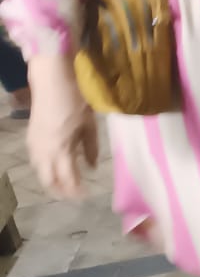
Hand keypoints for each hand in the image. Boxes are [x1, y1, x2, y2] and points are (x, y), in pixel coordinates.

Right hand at [26, 54, 97, 198]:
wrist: (52, 80)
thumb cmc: (76, 99)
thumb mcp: (89, 125)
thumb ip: (91, 148)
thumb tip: (91, 167)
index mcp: (61, 148)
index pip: (67, 177)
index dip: (75, 190)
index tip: (85, 196)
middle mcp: (44, 150)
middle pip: (49, 179)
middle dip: (60, 190)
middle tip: (74, 195)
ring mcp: (34, 143)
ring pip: (39, 170)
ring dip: (51, 180)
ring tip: (64, 185)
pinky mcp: (31, 136)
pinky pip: (35, 159)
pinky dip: (44, 168)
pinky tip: (53, 167)